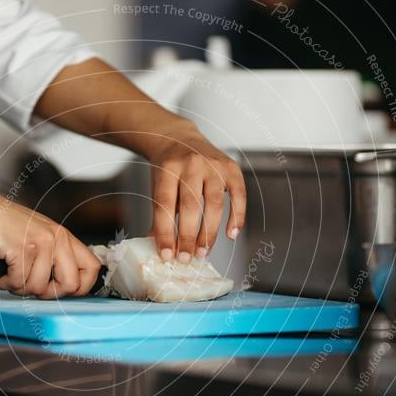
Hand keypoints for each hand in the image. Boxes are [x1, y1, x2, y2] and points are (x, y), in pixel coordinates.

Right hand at [0, 189, 100, 298]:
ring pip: (40, 288)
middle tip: (31, 287)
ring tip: (10, 274)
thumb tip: (63, 286)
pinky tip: (0, 272)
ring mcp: (40, 243)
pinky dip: (6, 283)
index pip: (92, 268)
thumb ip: (52, 255)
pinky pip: (19, 282)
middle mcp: (56, 238)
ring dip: (20, 288)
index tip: (62, 291)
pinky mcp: (21, 249)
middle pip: (71, 285)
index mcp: (63, 236)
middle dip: (49, 294)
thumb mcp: (36, 235)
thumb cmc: (0, 225)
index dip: (81, 287)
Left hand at [145, 122, 245, 262]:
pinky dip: (237, 216)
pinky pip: (238, 195)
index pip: (166, 205)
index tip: (167, 254)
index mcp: (168, 168)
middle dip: (189, 236)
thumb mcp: (157, 185)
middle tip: (186, 258)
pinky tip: (231, 234)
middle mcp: (192, 164)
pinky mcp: (231, 167)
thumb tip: (159, 246)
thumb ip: (159, 214)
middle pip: (191, 206)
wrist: (179, 137)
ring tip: (204, 252)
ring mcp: (213, 164)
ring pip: (214, 203)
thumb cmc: (167, 168)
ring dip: (210, 232)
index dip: (166, 232)